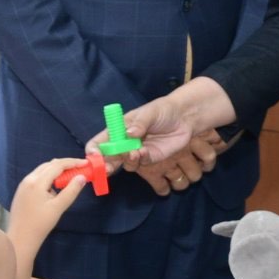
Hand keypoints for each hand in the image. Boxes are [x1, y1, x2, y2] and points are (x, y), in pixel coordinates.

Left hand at [7, 158, 88, 258]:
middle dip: (65, 165)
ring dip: (57, 171)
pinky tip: (55, 187)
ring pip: (42, 170)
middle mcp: (28, 179)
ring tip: (69, 177)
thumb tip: (81, 177)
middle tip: (79, 169)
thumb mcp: (58, 207)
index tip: (85, 163)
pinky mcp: (21, 191)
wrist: (21, 238)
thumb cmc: (40, 224)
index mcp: (37, 182)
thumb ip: (71, 190)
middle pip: (49, 165)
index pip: (57, 165)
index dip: (73, 162)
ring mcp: (23, 184)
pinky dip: (49, 177)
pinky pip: (37, 178)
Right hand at [85, 78, 237, 166]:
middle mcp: (123, 142)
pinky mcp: (150, 158)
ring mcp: (136, 151)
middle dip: (104, 164)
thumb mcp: (150, 112)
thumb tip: (129, 133)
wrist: (184, 118)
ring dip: (125, 160)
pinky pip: (141, 162)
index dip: (94, 150)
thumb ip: (140, 122)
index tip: (94, 156)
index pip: (99, 142)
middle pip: (108, 157)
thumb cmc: (163, 110)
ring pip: (124, 162)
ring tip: (132, 153)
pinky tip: (142, 152)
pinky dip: (139, 159)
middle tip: (106, 168)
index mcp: (118, 129)